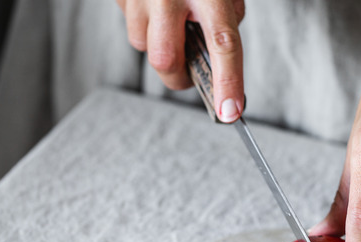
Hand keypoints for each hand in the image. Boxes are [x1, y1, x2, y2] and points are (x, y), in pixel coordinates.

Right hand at [115, 0, 245, 121]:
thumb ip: (225, 19)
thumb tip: (214, 60)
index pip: (222, 45)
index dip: (227, 82)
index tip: (229, 112)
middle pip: (166, 61)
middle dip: (178, 76)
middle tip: (190, 71)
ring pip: (142, 46)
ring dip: (158, 46)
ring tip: (171, 22)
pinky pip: (131, 27)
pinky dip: (144, 25)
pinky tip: (155, 8)